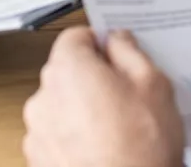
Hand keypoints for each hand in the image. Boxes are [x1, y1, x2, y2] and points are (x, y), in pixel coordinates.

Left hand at [23, 28, 183, 166]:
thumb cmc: (140, 149)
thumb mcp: (153, 86)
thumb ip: (129, 52)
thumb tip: (117, 40)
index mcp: (68, 70)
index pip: (74, 36)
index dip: (99, 41)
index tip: (117, 53)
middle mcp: (43, 97)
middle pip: (66, 72)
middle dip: (93, 78)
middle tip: (127, 96)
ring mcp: (37, 132)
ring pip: (61, 106)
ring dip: (82, 110)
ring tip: (118, 130)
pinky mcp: (38, 160)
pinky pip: (57, 136)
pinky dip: (74, 138)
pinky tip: (103, 149)